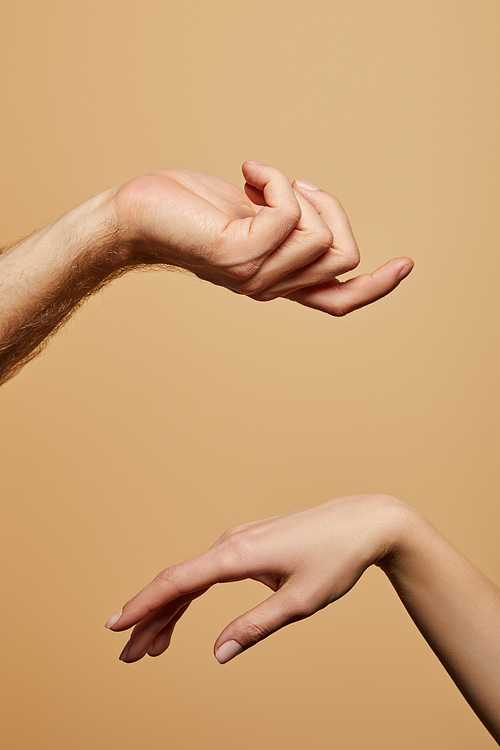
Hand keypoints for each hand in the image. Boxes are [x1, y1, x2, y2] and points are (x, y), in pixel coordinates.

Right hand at [105, 494, 405, 662]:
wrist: (364, 522)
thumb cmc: (336, 559)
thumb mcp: (299, 600)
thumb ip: (256, 627)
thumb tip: (218, 654)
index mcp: (237, 554)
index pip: (177, 582)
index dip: (143, 605)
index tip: (115, 626)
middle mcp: (230, 542)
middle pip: (177, 582)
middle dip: (150, 618)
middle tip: (129, 655)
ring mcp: (238, 540)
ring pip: (190, 577)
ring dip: (168, 610)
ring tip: (151, 647)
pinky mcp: (249, 544)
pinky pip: (208, 571)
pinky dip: (190, 595)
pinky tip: (182, 615)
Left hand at [113, 162, 412, 315]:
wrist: (138, 215)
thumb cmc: (191, 210)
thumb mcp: (252, 217)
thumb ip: (287, 227)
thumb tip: (316, 209)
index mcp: (278, 281)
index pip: (338, 300)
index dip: (377, 286)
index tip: (407, 263)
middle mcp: (270, 287)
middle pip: (344, 256)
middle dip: (332, 208)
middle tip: (295, 186)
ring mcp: (255, 276)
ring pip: (320, 236)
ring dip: (298, 192)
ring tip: (259, 182)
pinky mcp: (239, 254)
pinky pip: (289, 212)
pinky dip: (276, 180)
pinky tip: (248, 172)